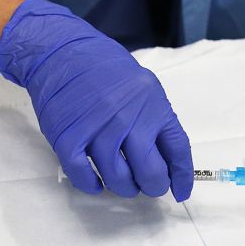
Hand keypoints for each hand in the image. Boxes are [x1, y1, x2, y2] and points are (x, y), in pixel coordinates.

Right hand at [0, 0, 193, 200]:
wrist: (62, 54)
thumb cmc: (105, 70)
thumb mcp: (144, 87)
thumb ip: (156, 119)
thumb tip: (166, 160)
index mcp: (152, 105)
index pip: (177, 150)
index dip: (181, 177)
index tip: (180, 192)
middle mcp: (128, 119)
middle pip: (150, 172)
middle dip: (153, 187)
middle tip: (147, 186)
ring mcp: (97, 130)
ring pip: (117, 178)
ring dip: (123, 188)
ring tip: (122, 183)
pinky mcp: (68, 139)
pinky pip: (83, 175)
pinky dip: (92, 185)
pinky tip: (97, 183)